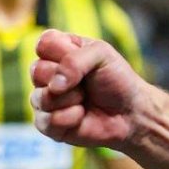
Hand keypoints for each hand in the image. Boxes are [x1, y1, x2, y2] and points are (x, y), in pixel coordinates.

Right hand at [31, 29, 154, 147]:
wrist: (132, 114)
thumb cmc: (118, 81)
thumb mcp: (103, 55)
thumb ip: (75, 60)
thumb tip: (53, 86)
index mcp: (58, 51)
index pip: (43, 44)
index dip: (62, 53)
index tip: (86, 61)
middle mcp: (47, 74)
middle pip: (36, 71)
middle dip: (69, 79)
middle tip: (87, 84)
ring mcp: (45, 99)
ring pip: (39, 98)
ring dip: (71, 100)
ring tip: (86, 100)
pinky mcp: (47, 124)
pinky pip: (46, 121)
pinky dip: (70, 119)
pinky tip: (82, 116)